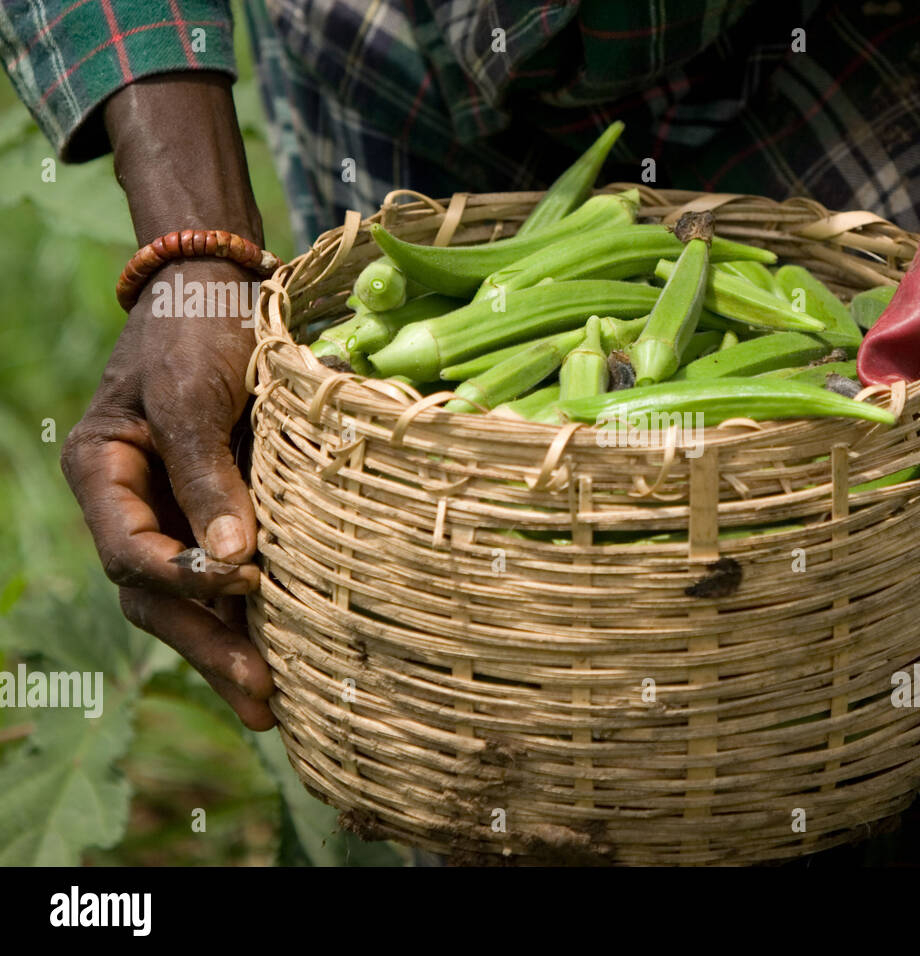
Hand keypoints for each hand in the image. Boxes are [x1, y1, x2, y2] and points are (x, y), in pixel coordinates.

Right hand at [61, 260, 273, 727]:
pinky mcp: (222, 513)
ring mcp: (175, 514)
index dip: (180, 577)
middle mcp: (133, 505)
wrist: (223, 286)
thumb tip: (233, 563)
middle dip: (206, 646)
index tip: (244, 580)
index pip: (128, 551)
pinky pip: (230, 577)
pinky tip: (287, 658)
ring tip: (275, 705)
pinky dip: (254, 617)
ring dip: (230, 649)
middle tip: (261, 695)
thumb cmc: (198, 328)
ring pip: (192, 600)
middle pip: (157, 595)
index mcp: (102, 473)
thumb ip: (205, 475)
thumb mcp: (194, 393)